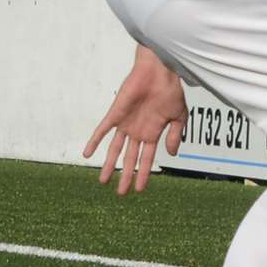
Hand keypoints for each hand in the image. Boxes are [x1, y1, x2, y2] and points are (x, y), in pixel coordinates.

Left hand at [83, 46, 187, 194]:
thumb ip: (175, 136)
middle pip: (129, 158)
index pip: (146, 158)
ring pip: (114, 149)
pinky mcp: (116, 115)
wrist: (159, 73)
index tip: (139, 190)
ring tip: (103, 181)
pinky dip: (94, 142)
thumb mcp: (179, 117)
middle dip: (126, 176)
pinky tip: (87, 154)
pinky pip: (102, 131)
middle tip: (121, 193)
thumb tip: (172, 155)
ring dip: (109, 165)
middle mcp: (137, 131)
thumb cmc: (171, 92)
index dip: (143, 174)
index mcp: (152, 133)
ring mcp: (125, 124)